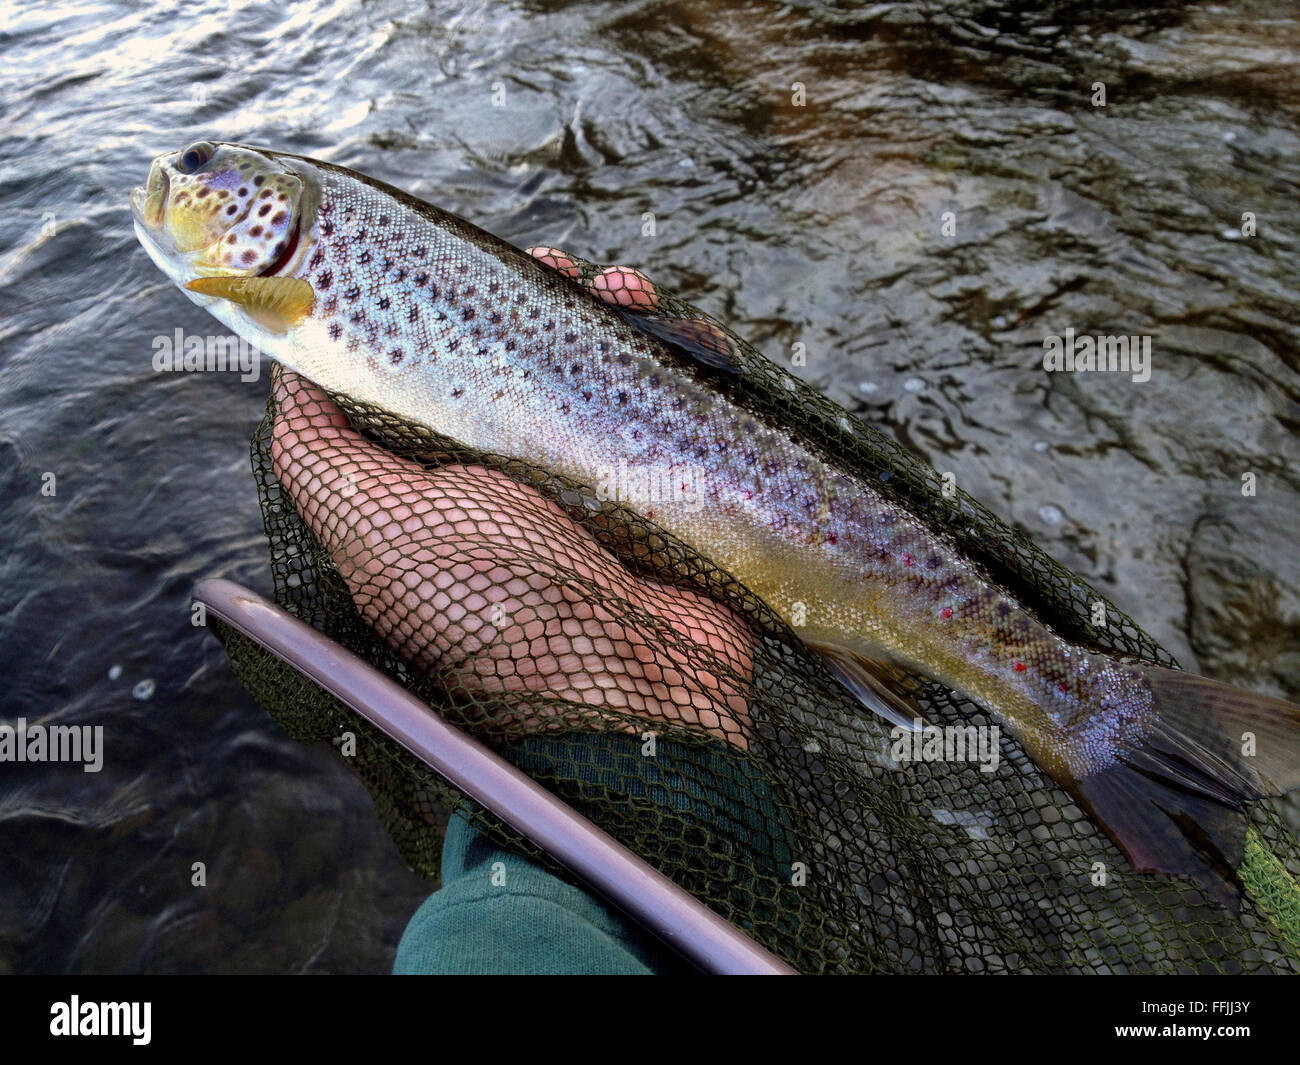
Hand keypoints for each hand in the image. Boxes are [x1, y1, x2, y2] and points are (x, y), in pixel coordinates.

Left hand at [269, 250, 754, 748]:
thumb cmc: (487, 608)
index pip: (455, 369)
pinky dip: (692, 361)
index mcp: (456, 475)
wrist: (617, 696)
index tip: (483, 269)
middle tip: (564, 272)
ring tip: (630, 294)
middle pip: (540, 359)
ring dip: (621, 317)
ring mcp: (607, 484)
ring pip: (613, 371)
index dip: (465, 310)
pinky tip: (690, 334)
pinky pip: (686, 408)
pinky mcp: (673, 494)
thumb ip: (320, 458)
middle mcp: (529, 475)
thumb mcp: (376, 527)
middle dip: (550, 302)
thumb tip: (282, 382)